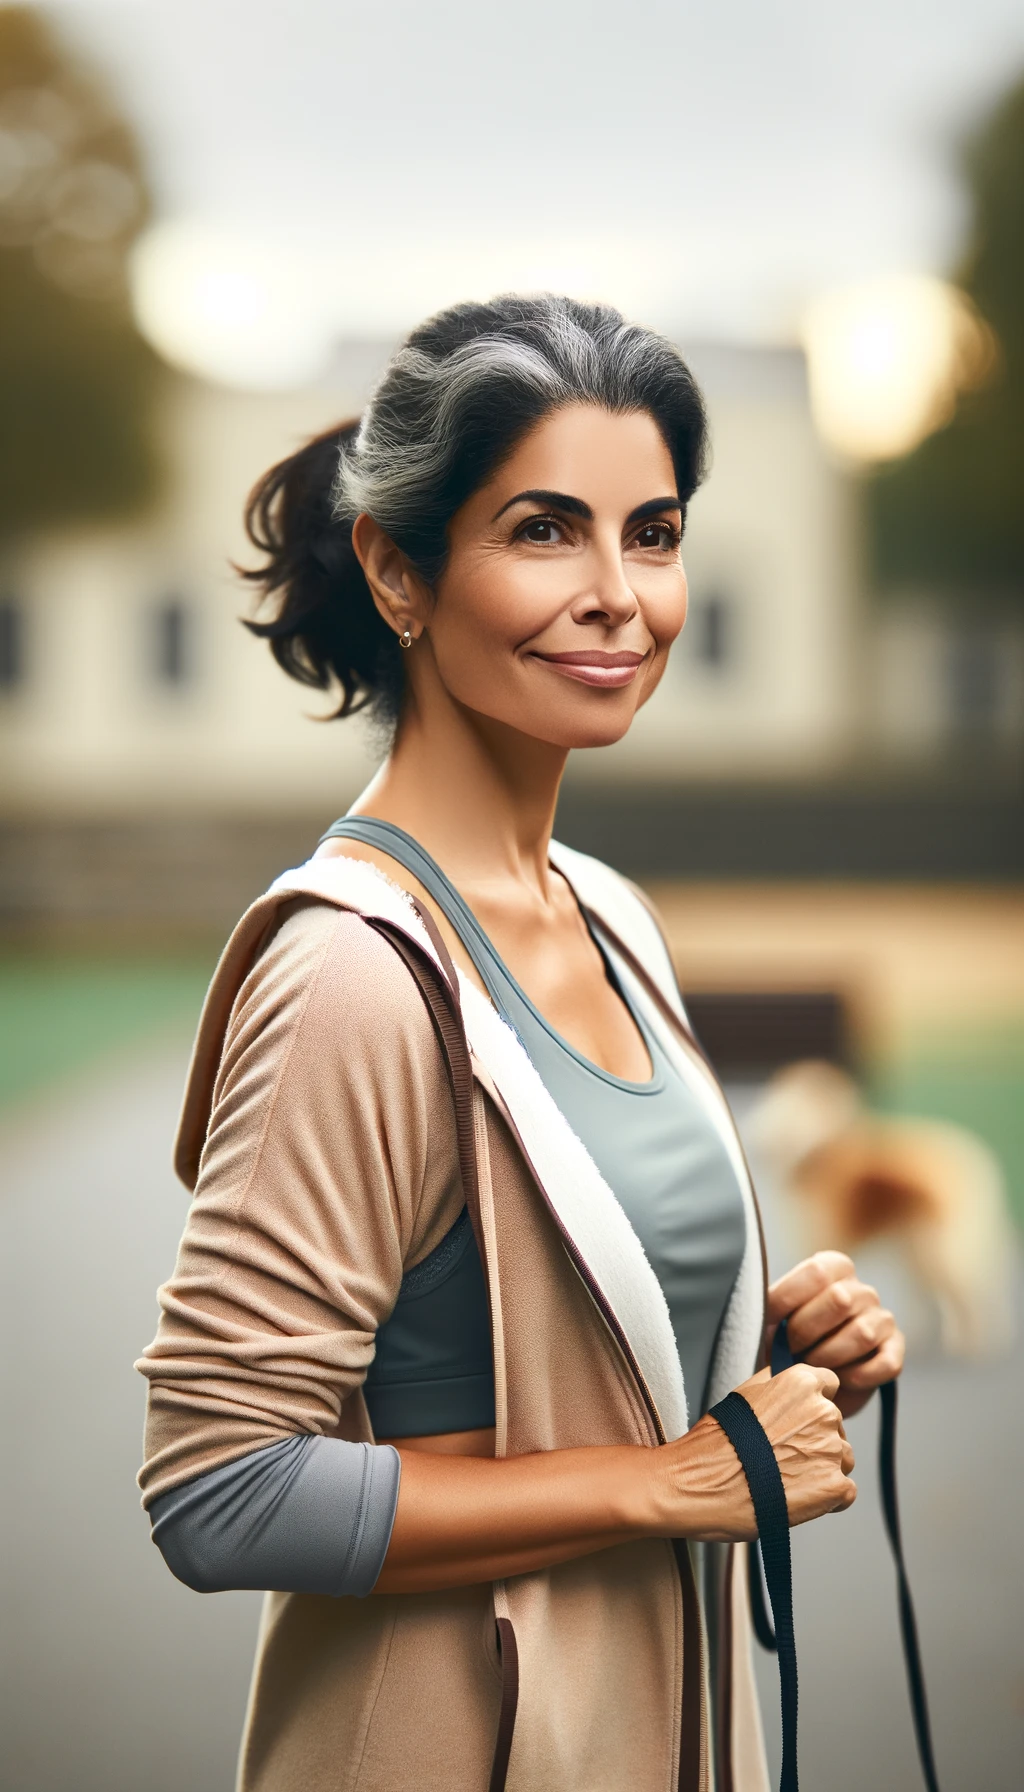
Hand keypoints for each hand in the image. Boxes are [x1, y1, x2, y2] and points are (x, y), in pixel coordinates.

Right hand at [651, 1362, 854, 1541]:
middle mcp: (822, 1411)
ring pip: (843, 1460)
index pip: (830, 1385)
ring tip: (785, 1481)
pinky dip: (826, 1500)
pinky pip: (845, 1493)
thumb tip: (792, 1379)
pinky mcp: (833, 1487)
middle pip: (837, 1426)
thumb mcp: (743, 1392)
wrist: (695, 1485)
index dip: (812, 1406)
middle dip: (816, 1440)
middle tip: (782, 1458)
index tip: (798, 1422)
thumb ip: (777, 1381)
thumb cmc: (712, 1444)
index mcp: (801, 1383)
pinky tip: (796, 1499)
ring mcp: (830, 1450)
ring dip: (822, 1470)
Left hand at [768, 1251, 905, 1418]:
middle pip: (839, 1300)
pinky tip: (838, 1380)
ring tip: (810, 1367)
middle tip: (788, 1350)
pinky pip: (886, 1363)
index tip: (767, 1323)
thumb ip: (767, 1305)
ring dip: (829, 1357)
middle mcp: (862, 1290)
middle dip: (805, 1331)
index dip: (788, 1299)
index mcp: (833, 1268)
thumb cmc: (786, 1341)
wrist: (810, 1380)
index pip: (816, 1271)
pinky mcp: (895, 1351)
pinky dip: (858, 1376)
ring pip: (862, 1334)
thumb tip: (754, 1303)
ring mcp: (882, 1320)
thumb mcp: (772, 1318)